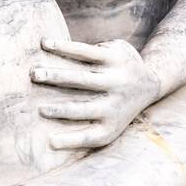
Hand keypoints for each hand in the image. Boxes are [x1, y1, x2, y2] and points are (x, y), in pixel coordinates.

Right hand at [30, 38, 159, 150]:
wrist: (150, 83)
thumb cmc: (116, 108)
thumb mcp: (110, 124)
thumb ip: (85, 130)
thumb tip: (48, 140)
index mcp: (112, 125)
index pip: (90, 138)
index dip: (70, 141)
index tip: (50, 141)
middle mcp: (116, 104)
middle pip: (84, 108)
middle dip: (61, 109)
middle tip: (38, 109)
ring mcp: (117, 78)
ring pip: (82, 77)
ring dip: (57, 75)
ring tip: (34, 73)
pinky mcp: (115, 56)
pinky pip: (86, 51)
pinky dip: (64, 47)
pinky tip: (45, 44)